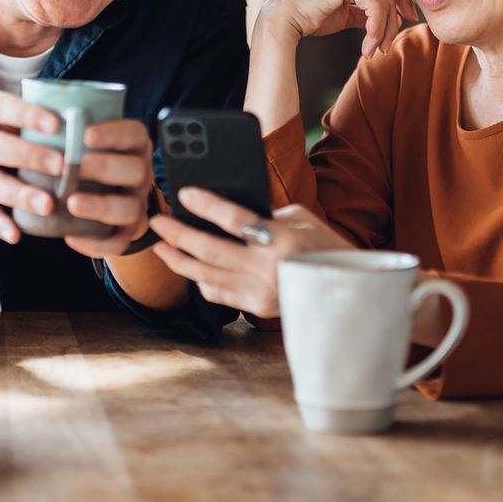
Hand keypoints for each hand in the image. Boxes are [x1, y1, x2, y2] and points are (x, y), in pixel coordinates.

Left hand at [61, 118, 155, 258]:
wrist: (107, 196)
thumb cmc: (89, 160)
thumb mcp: (87, 141)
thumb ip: (72, 131)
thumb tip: (34, 117)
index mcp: (133, 146)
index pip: (134, 134)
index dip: (113, 133)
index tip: (86, 134)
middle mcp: (141, 173)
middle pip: (136, 170)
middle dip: (104, 167)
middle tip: (74, 167)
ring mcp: (137, 203)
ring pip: (130, 207)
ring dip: (100, 205)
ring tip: (71, 203)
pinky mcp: (128, 231)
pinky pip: (119, 241)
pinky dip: (96, 243)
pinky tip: (71, 237)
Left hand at [148, 188, 351, 316]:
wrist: (345, 287)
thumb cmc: (323, 244)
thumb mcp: (300, 218)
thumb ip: (265, 212)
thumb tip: (226, 209)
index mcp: (282, 239)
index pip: (235, 219)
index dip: (206, 205)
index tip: (184, 194)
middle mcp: (268, 268)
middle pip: (210, 249)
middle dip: (178, 234)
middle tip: (157, 221)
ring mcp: (260, 291)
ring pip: (206, 275)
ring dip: (178, 259)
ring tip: (161, 245)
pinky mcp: (257, 307)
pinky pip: (218, 293)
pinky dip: (199, 280)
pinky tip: (188, 267)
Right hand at [255, 0, 416, 58]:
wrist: (283, 20)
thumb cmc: (310, 17)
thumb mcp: (345, 12)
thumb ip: (365, 10)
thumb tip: (392, 18)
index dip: (401, 0)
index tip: (407, 20)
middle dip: (393, 20)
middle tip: (386, 46)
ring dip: (383, 30)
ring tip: (374, 49)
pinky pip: (375, 4)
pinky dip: (376, 27)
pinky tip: (368, 44)